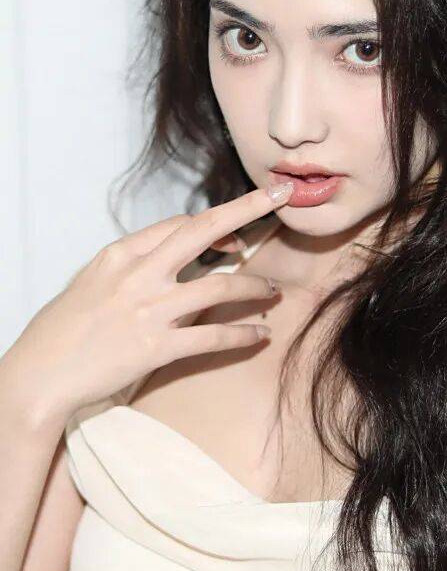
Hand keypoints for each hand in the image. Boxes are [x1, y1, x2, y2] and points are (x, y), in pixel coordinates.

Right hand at [7, 182, 293, 425]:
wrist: (42, 373)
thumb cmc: (63, 329)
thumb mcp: (91, 281)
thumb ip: (130, 266)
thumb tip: (164, 258)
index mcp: (121, 254)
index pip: (179, 225)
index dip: (216, 225)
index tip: (236, 238)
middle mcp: (138, 274)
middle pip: (203, 231)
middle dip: (247, 209)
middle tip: (281, 197)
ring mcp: (149, 310)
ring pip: (220, 287)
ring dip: (254, 287)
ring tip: (273, 292)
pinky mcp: (157, 348)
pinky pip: (214, 337)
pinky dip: (243, 334)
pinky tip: (260, 335)